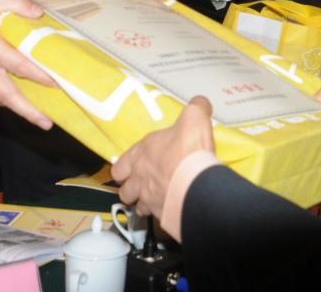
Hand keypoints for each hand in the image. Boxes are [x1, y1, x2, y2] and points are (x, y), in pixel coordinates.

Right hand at [0, 0, 56, 128]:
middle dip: (28, 112)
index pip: (21, 67)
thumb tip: (40, 13)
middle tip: (46, 124)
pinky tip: (14, 99)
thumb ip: (17, 3)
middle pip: (8, 95)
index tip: (60, 84)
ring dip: (16, 108)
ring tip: (36, 118)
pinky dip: (1, 98)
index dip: (42, 77)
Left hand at [112, 96, 215, 219]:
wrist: (196, 182)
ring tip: (157, 198)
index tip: (134, 169)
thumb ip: (196, 108)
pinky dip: (160, 212)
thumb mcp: (194, 117)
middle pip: (124, 191)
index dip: (125, 169)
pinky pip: (155, 216)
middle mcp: (139, 178)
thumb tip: (201, 103)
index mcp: (141, 154)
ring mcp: (148, 199)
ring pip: (137, 206)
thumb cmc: (189, 148)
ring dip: (144, 202)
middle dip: (132, 189)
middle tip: (145, 185)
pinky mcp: (160, 215)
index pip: (119, 167)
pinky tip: (171, 207)